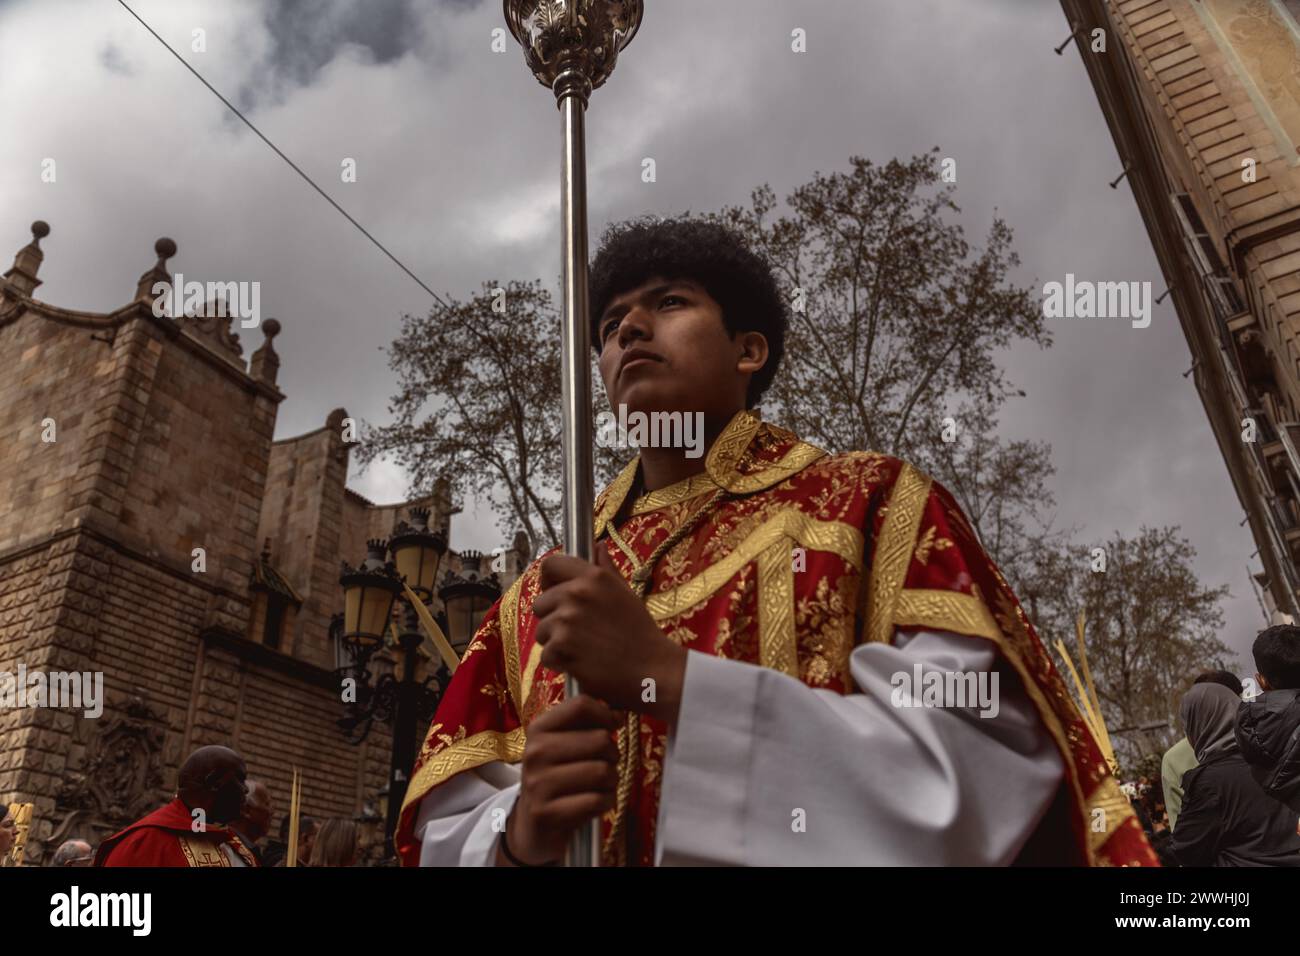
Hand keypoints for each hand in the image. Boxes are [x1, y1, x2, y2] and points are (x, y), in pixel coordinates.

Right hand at [500, 694, 618, 865]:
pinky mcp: (547, 813)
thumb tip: (618, 713)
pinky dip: (607, 801)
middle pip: (600, 739)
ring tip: (602, 785)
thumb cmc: (559, 778)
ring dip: (612, 780)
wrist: (534, 826)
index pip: (580, 706)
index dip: (606, 714)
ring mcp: (538, 784)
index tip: (613, 726)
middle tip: (605, 764)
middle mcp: (534, 753)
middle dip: (613, 754)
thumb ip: (587, 724)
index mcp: (538, 729)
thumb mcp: (564, 745)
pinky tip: (597, 803)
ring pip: (602, 771)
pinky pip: (598, 800)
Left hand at [532, 547, 687, 722]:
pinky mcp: (562, 647)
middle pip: (540, 603)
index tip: (555, 594)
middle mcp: (578, 593)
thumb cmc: (640, 633)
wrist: (652, 670)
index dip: (548, 581)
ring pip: (541, 631)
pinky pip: (546, 655)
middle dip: (552, 619)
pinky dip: (559, 664)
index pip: (551, 565)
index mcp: (594, 576)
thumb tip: (598, 546)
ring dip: (556, 643)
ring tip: (583, 650)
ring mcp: (568, 620)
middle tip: (578, 633)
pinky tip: (582, 664)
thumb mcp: (626, 594)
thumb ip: (607, 570)